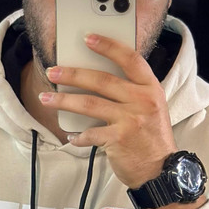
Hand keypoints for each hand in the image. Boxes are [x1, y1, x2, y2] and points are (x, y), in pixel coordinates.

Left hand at [39, 33, 176, 188]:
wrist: (161, 170)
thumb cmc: (151, 139)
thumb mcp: (151, 108)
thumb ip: (132, 93)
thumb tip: (96, 81)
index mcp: (150, 89)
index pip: (130, 59)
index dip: (108, 46)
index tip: (88, 38)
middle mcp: (141, 101)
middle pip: (101, 80)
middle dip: (73, 74)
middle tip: (53, 71)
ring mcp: (130, 120)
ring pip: (89, 103)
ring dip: (64, 100)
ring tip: (47, 98)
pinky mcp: (118, 139)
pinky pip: (90, 133)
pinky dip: (77, 136)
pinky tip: (71, 137)